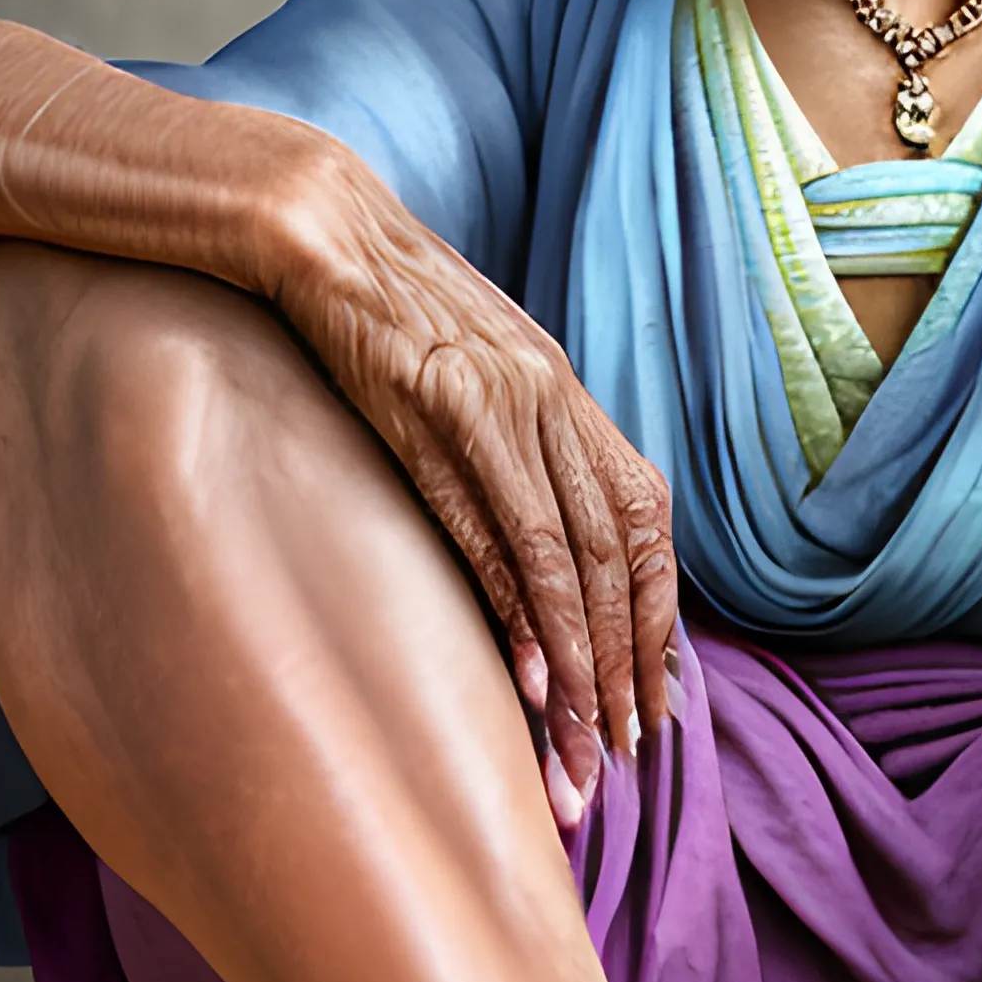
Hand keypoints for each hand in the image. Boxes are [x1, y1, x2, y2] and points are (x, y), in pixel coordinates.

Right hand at [266, 145, 678, 825]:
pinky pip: (494, 530)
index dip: (658, 612)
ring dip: (583, 664)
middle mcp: (552, 399)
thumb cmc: (387, 308)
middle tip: (629, 754)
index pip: (645, 519)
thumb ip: (513, 443)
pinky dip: (519, 612)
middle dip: (632, 664)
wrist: (323, 227)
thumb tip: (533, 544)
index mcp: (565, 392)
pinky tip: (530, 683)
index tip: (654, 698)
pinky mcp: (438, 411)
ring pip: (571, 556)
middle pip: (622, 553)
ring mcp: (501, 404)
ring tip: (584, 751)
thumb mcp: (471, 373)